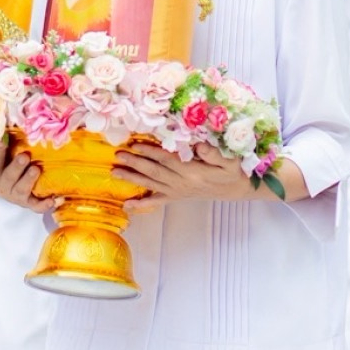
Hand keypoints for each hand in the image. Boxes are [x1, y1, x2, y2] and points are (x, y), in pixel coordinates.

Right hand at [0, 138, 55, 214]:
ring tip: (36, 169)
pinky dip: (43, 204)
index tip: (0, 141)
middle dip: (14, 167)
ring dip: (27, 180)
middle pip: (5, 177)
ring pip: (19, 190)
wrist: (11, 189)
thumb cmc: (4, 163)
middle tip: (24, 156)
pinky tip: (52, 199)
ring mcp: (13, 195)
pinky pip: (35, 206)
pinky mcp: (27, 203)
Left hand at [113, 142, 275, 210]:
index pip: (167, 160)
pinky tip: (127, 205)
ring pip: (151, 184)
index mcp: (192, 172)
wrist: (234, 188)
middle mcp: (181, 183)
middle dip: (135, 163)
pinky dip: (142, 204)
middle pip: (154, 172)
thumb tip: (199, 145)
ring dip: (132, 178)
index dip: (150, 152)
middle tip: (118, 155)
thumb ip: (215, 154)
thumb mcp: (230, 161)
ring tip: (115, 173)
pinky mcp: (175, 196)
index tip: (135, 144)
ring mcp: (177, 191)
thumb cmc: (232, 171)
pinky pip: (156, 201)